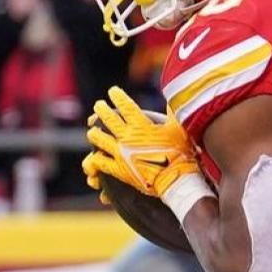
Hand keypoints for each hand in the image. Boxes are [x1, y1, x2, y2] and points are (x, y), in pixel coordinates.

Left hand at [81, 87, 196, 200]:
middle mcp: (127, 137)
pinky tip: (94, 156)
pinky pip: (100, 162)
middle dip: (101, 110)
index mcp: (141, 125)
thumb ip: (173, 113)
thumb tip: (176, 97)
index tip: (112, 91)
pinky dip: (95, 159)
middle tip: (98, 105)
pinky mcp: (118, 170)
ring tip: (93, 131)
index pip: (125, 106)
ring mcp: (120, 153)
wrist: (173, 180)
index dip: (117, 96)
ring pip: (99, 139)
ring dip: (95, 133)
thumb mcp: (177, 129)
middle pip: (108, 119)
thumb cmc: (178, 154)